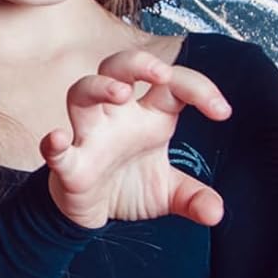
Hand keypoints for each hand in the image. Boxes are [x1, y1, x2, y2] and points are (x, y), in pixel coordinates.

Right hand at [43, 49, 229, 229]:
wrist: (93, 214)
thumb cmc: (130, 187)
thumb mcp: (170, 193)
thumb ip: (194, 197)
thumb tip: (215, 212)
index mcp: (148, 116)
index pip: (171, 86)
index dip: (198, 88)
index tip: (222, 112)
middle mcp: (116, 117)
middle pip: (117, 69)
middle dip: (136, 63)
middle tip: (161, 72)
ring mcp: (89, 136)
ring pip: (82, 93)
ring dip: (99, 87)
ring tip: (122, 92)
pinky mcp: (69, 164)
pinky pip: (57, 149)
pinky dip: (55, 143)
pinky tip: (60, 138)